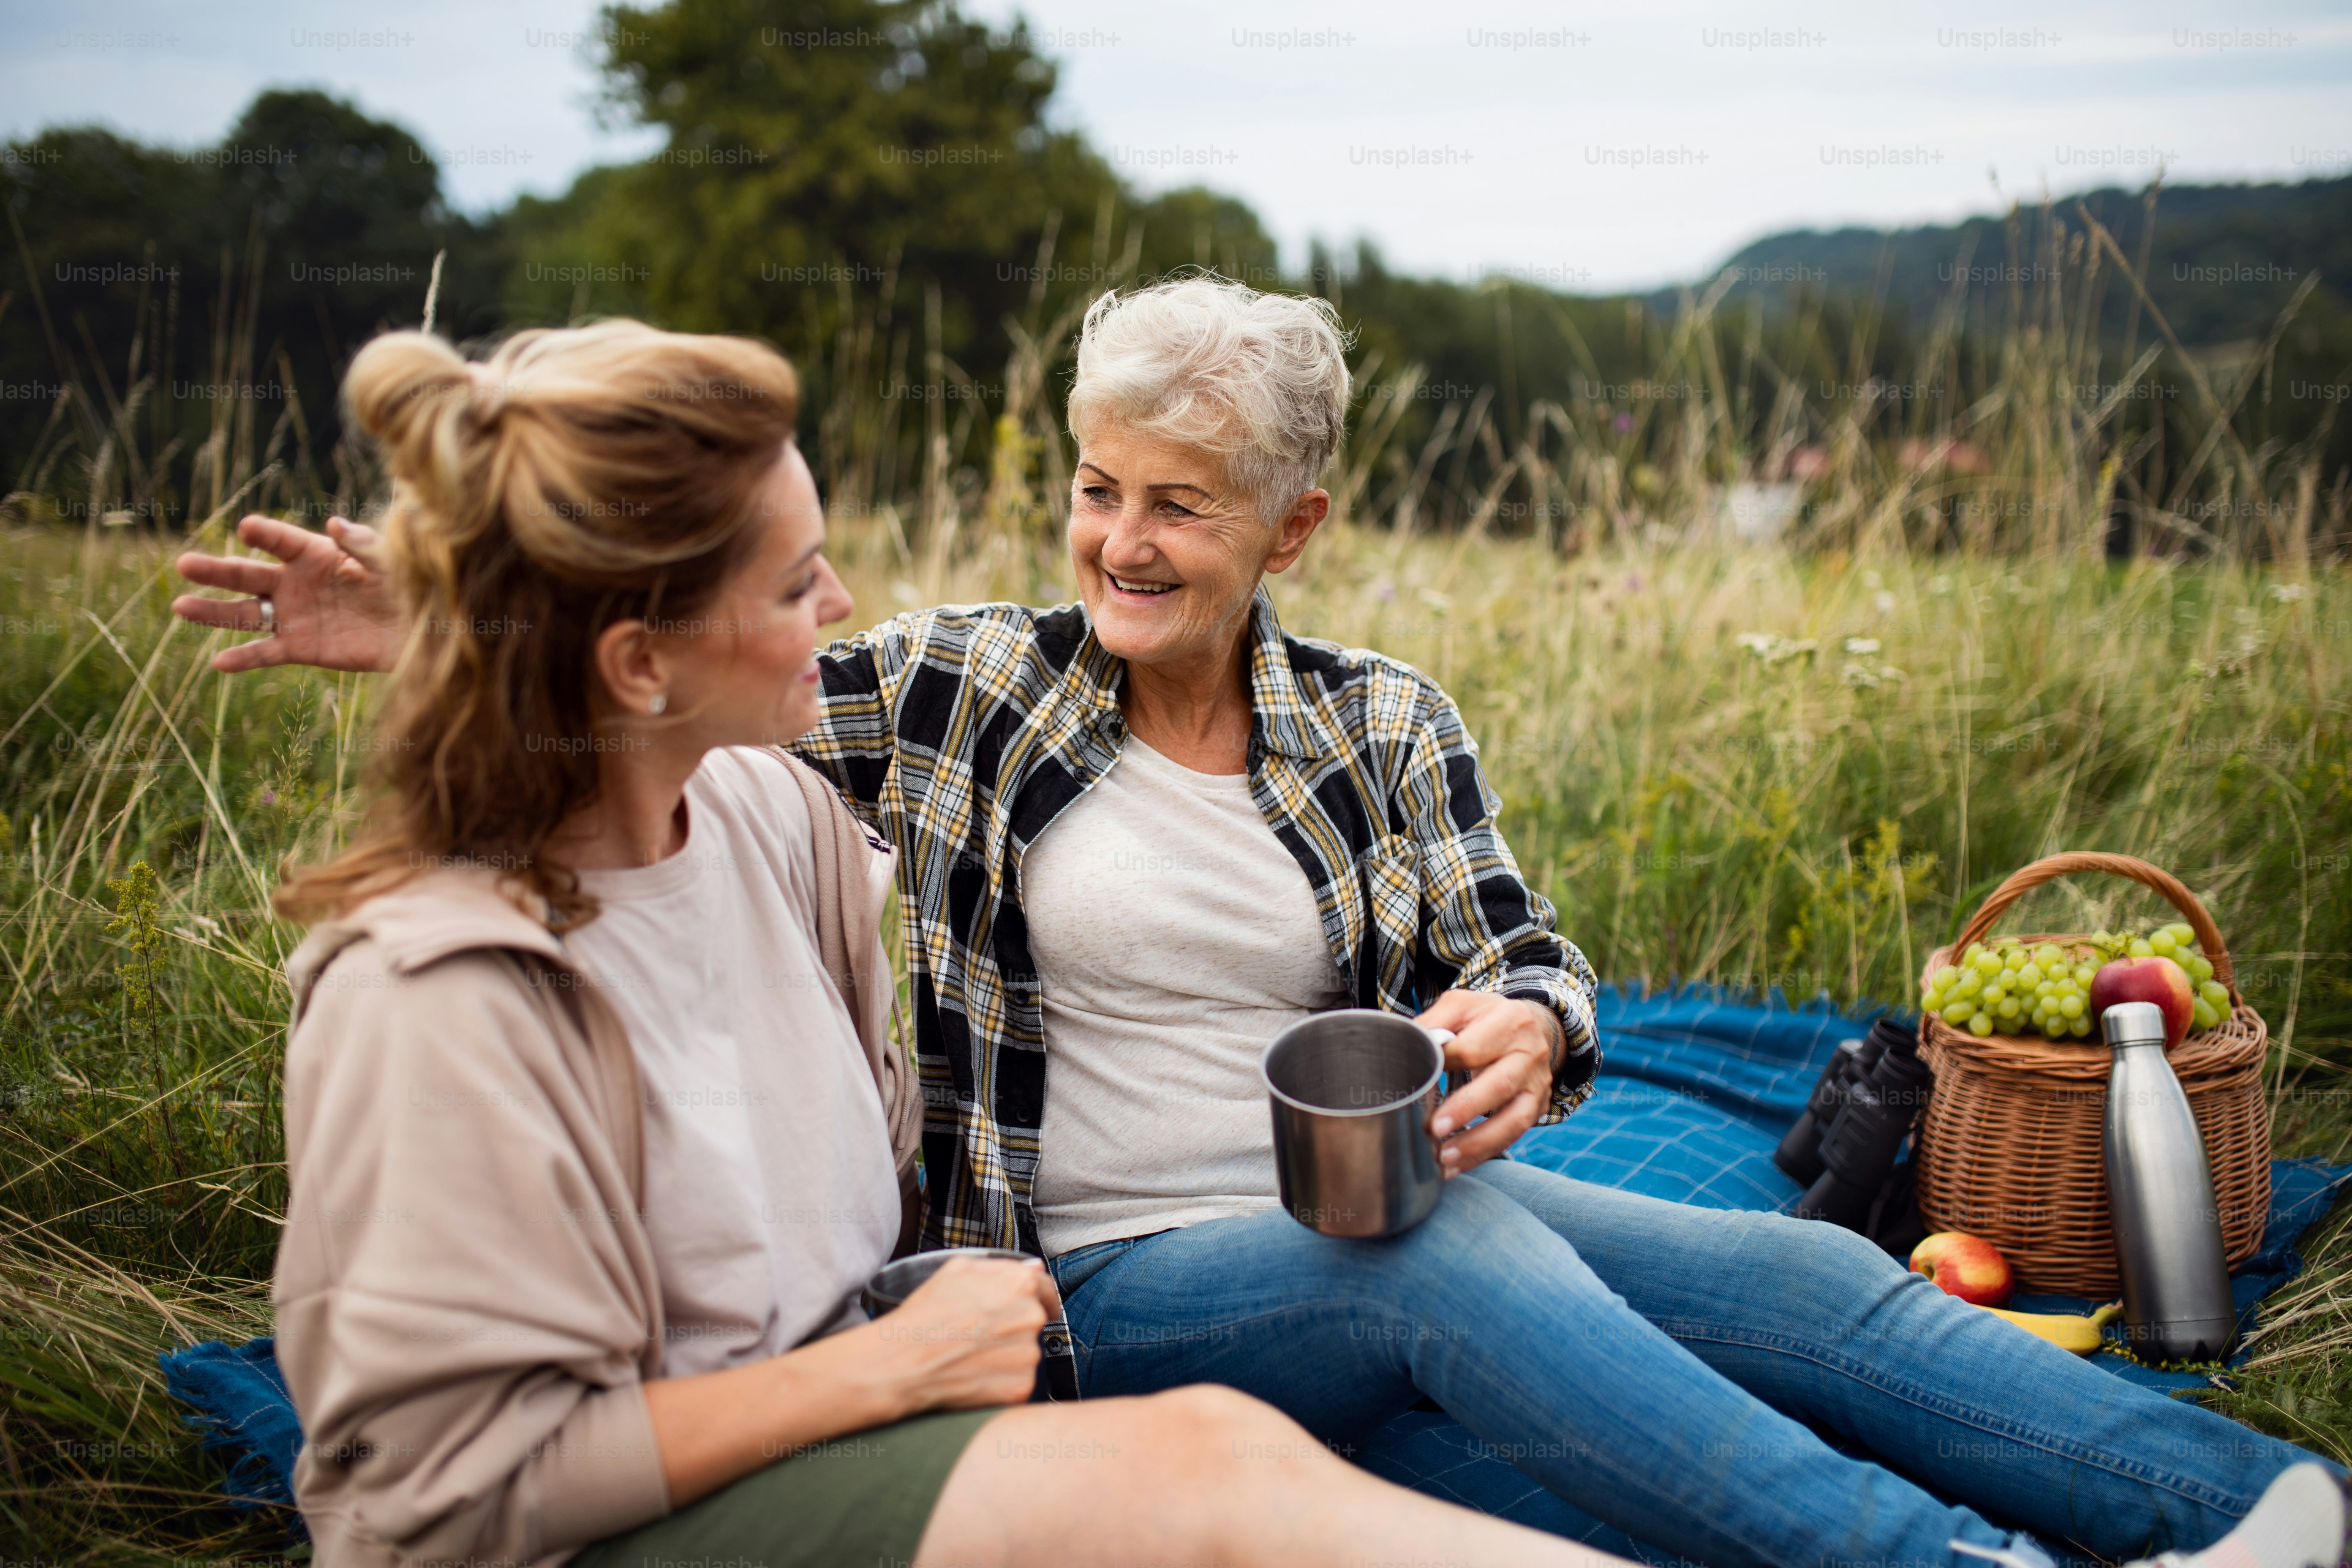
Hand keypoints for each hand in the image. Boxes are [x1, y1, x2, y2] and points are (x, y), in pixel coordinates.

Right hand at [173, 514, 400, 673]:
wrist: (417, 631)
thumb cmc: (404, 586)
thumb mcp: (387, 562)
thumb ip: (361, 545)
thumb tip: (334, 523)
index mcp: (313, 554)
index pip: (280, 540)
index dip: (265, 534)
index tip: (247, 528)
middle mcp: (293, 583)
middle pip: (247, 575)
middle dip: (216, 570)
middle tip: (184, 564)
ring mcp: (292, 615)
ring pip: (245, 613)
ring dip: (213, 611)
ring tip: (181, 606)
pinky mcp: (300, 648)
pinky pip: (266, 653)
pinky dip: (243, 659)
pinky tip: (219, 663)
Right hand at [843, 1256, 1055, 1418]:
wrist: (903, 1363)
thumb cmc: (925, 1316)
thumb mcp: (957, 1269)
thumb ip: (1001, 1266)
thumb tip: (1033, 1269)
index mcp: (1020, 1284)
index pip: (1046, 1290)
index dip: (1034, 1299)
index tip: (1020, 1309)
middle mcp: (1031, 1318)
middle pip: (1034, 1322)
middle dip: (1014, 1327)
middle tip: (980, 1335)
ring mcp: (1028, 1355)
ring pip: (1027, 1353)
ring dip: (1008, 1355)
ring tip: (972, 1355)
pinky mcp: (1021, 1386)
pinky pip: (1019, 1381)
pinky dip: (1001, 1380)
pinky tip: (975, 1375)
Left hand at [1417, 990, 1561, 1176]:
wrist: (1536, 1027)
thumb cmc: (1487, 1017)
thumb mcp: (1462, 1006)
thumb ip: (1434, 1022)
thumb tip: (1402, 1042)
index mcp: (1508, 1021)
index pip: (1474, 1048)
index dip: (1444, 1064)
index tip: (1417, 1079)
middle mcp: (1529, 1053)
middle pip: (1499, 1085)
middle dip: (1465, 1110)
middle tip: (1434, 1129)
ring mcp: (1537, 1084)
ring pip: (1514, 1119)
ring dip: (1478, 1142)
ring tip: (1446, 1157)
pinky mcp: (1539, 1107)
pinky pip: (1515, 1135)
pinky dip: (1485, 1153)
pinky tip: (1458, 1165)